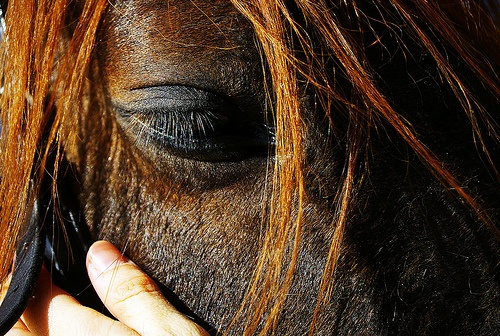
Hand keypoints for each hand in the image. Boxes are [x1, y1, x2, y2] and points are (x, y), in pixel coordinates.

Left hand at [7, 241, 207, 334]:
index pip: (35, 300)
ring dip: (21, 327)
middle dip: (18, 302)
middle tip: (39, 288)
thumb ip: (132, 292)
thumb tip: (101, 254)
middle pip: (12, 327)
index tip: (41, 262)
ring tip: (45, 314)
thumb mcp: (171, 333)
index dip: (34, 275)